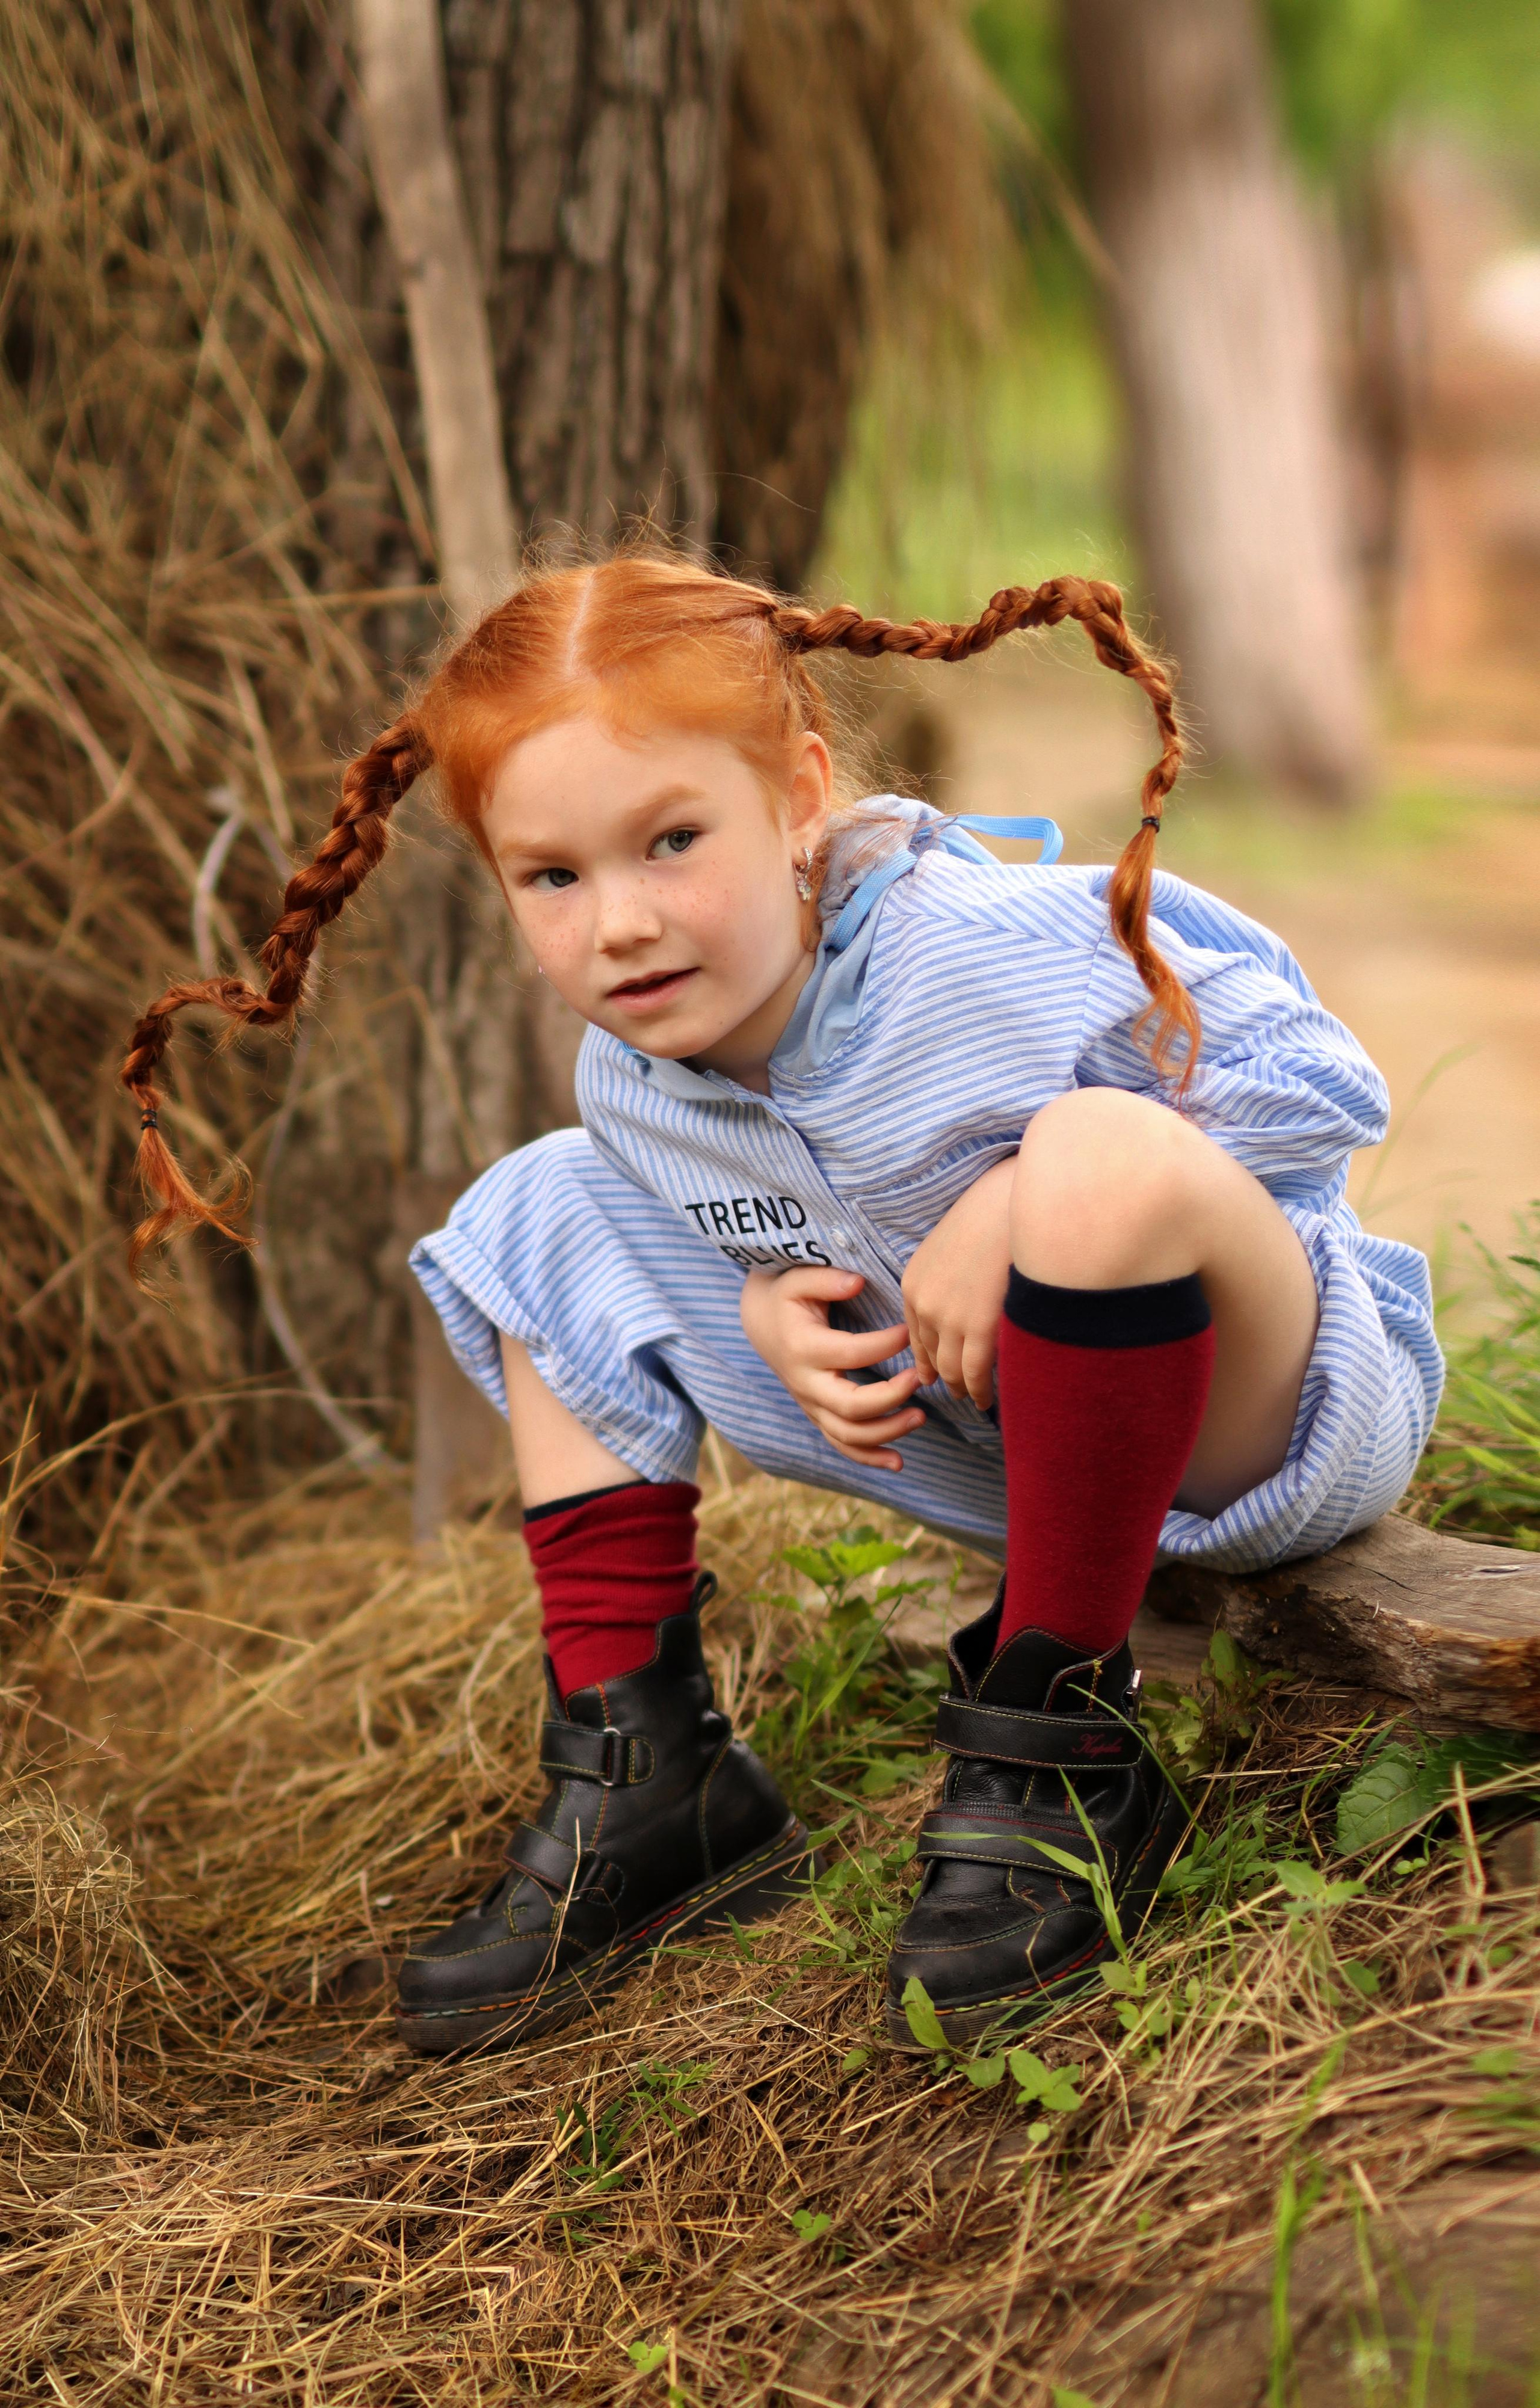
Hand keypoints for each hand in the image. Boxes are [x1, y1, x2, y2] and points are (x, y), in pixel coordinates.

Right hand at [739, 1266, 922, 1470]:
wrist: (760, 1322)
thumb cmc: (786, 1296)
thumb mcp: (798, 1278)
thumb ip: (826, 1280)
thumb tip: (857, 1282)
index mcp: (803, 1348)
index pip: (851, 1353)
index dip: (886, 1344)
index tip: (910, 1330)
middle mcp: (805, 1383)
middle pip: (850, 1406)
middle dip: (890, 1397)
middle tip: (919, 1379)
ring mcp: (811, 1404)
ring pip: (848, 1434)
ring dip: (887, 1432)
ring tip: (920, 1417)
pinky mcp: (818, 1415)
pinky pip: (842, 1445)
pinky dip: (869, 1458)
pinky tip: (898, 1462)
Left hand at [901, 1155, 1016, 1408]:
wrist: (1010, 1202)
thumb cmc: (991, 1215)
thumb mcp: (952, 1246)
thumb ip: (948, 1278)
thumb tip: (964, 1301)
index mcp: (913, 1283)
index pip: (916, 1334)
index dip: (927, 1358)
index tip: (933, 1374)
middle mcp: (923, 1304)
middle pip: (932, 1355)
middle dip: (944, 1377)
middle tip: (956, 1392)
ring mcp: (948, 1318)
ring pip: (952, 1369)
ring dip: (962, 1389)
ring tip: (975, 1400)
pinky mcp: (977, 1327)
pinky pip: (975, 1372)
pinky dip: (980, 1391)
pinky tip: (988, 1400)